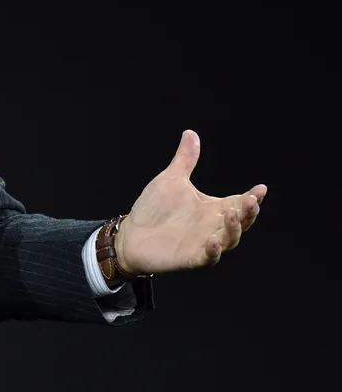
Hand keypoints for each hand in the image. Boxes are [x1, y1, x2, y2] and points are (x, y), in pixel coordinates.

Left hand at [115, 130, 266, 275]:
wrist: (130, 234)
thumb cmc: (152, 209)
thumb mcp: (171, 181)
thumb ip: (185, 160)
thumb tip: (190, 133)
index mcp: (212, 208)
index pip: (239, 202)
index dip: (252, 197)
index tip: (261, 188)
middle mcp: (213, 226)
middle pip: (241, 221)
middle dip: (248, 212)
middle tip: (250, 200)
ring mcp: (204, 244)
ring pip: (230, 240)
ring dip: (233, 228)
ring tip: (230, 213)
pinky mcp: (191, 258)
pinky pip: (208, 258)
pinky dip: (213, 251)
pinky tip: (213, 241)